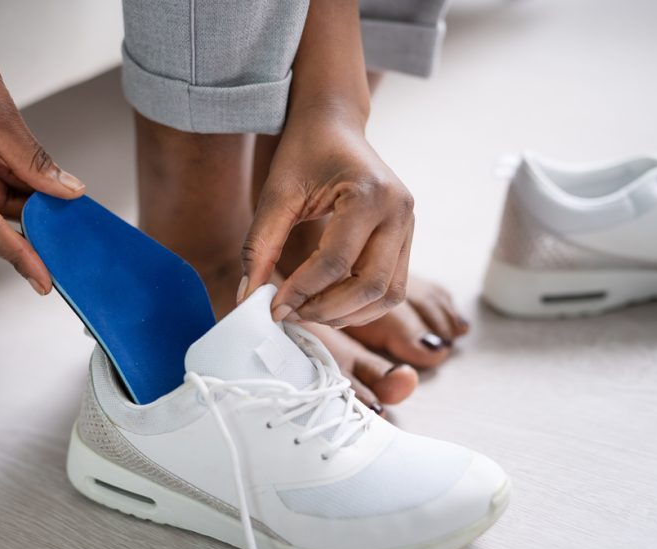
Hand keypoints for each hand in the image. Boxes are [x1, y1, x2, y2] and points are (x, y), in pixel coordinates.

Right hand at [0, 14, 83, 293]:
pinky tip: (35, 186)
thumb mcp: (0, 114)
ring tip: (55, 207)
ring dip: (17, 206)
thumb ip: (33, 160)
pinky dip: (8, 186)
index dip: (18, 255)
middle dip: (20, 235)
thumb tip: (65, 192)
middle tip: (58, 251)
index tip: (43, 279)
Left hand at [240, 110, 413, 325]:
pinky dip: (362, 305)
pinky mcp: (406, 238)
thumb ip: (260, 245)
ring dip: (349, 314)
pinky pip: (391, 287)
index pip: (336, 261)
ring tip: (309, 312)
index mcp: (370, 193)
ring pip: (388, 294)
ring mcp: (408, 226)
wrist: (335, 125)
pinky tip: (329, 303)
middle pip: (370, 285)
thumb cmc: (305, 152)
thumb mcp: (276, 193)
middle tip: (292, 315)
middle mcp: (399, 211)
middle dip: (328, 309)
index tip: (272, 308)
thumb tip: (248, 297)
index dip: (301, 291)